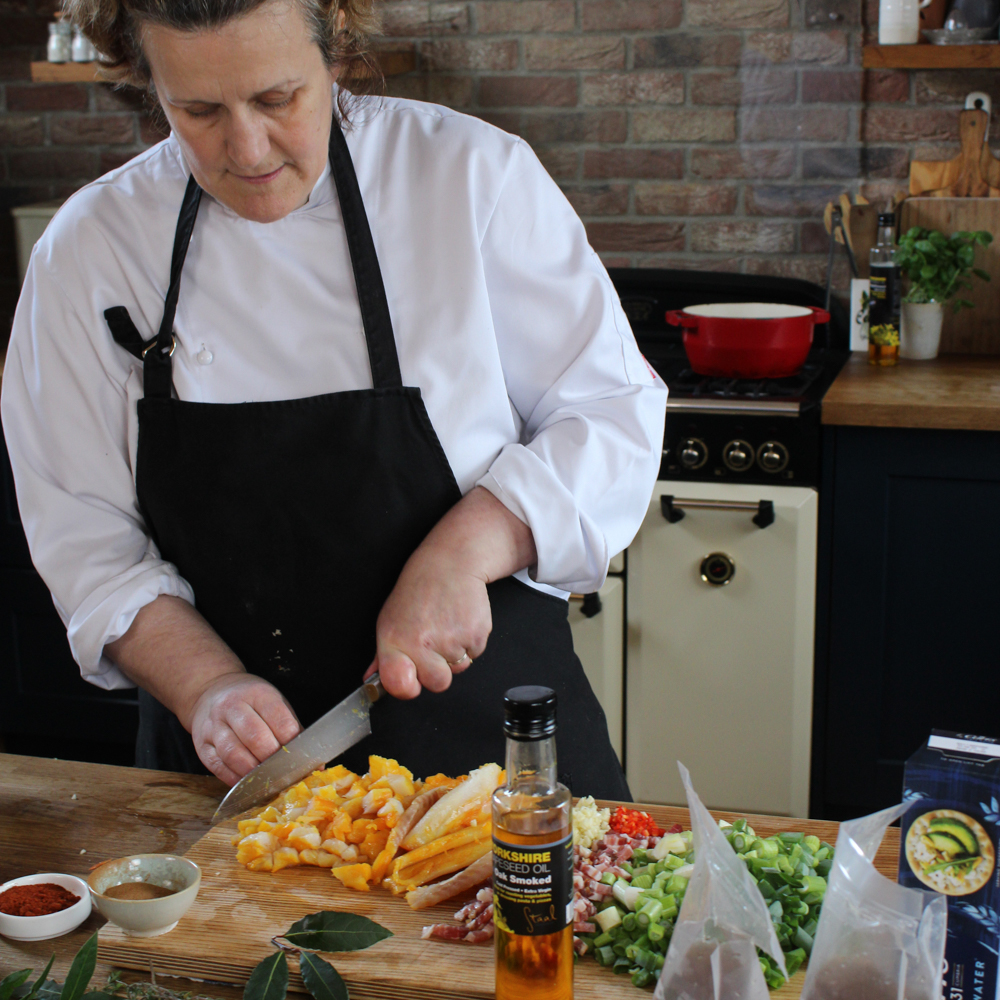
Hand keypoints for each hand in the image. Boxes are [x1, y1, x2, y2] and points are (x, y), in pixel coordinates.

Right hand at [189, 673, 301, 784]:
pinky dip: (234, 779)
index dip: (291, 744)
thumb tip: (315, 765)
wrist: (211, 691)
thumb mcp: (274, 703)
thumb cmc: (251, 701)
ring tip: (266, 783)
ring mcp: (213, 726)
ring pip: (233, 754)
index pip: (279, 720)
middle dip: (272, 760)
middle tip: (284, 775)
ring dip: (252, 773)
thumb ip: (293, 730)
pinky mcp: (202, 744)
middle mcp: (232, 707)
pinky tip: (247, 785)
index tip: (300, 760)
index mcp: (258, 694)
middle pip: (255, 737)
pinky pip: (218, 766)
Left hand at [368, 544, 490, 698]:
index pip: (399, 685)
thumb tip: (372, 680)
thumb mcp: (391, 618)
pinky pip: (475, 654)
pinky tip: (460, 620)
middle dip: (439, 670)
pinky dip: (470, 641)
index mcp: (395, 641)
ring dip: (455, 653)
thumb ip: (383, 655)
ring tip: (447, 625)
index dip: (407, 687)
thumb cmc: (418, 590)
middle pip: (437, 684)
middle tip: (435, 643)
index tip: (410, 678)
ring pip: (459, 668)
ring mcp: (452, 641)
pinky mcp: (476, 635)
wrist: (450, 564)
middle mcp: (422, 643)